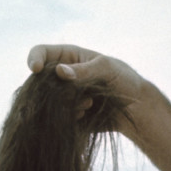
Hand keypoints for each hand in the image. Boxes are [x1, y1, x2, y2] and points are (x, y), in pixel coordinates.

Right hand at [26, 43, 147, 132]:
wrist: (136, 110)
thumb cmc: (125, 80)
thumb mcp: (107, 69)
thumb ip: (85, 70)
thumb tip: (59, 71)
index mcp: (68, 57)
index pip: (41, 52)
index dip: (34, 59)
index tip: (35, 70)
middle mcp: (61, 76)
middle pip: (39, 80)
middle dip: (51, 88)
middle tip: (76, 93)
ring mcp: (63, 96)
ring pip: (46, 101)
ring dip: (64, 103)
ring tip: (89, 102)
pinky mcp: (67, 115)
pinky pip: (56, 118)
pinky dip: (68, 116)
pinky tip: (86, 113)